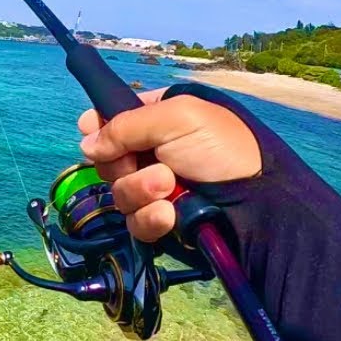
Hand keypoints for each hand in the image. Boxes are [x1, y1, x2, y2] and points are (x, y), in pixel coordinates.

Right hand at [77, 88, 262, 241]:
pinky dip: (150, 218)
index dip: (99, 126)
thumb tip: (86, 143)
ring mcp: (154, 189)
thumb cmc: (221, 148)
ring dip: (141, 190)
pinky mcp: (159, 221)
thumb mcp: (177, 118)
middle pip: (108, 160)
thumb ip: (125, 124)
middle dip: (124, 165)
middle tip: (153, 163)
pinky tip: (169, 214)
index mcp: (157, 119)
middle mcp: (152, 153)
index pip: (113, 119)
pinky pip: (134, 222)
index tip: (90, 131)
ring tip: (169, 186)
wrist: (254, 203)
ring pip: (119, 193)